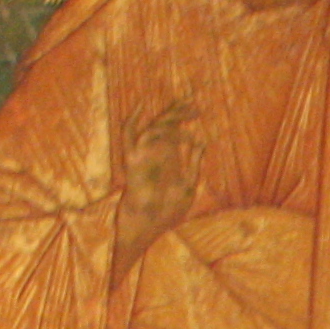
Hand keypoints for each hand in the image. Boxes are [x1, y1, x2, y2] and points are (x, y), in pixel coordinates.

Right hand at [118, 95, 203, 265]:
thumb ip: (194, 162)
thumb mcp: (188, 183)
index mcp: (167, 158)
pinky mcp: (132, 161)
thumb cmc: (167, 211)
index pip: (174, 131)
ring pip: (153, 128)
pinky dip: (131, 121)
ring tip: (185, 109)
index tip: (197, 109)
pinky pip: (128, 136)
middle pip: (165, 126)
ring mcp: (142, 156)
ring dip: (168, 117)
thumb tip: (201, 140)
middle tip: (193, 102)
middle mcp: (154, 154)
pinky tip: (139, 108)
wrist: (150, 226)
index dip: (183, 118)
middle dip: (178, 112)